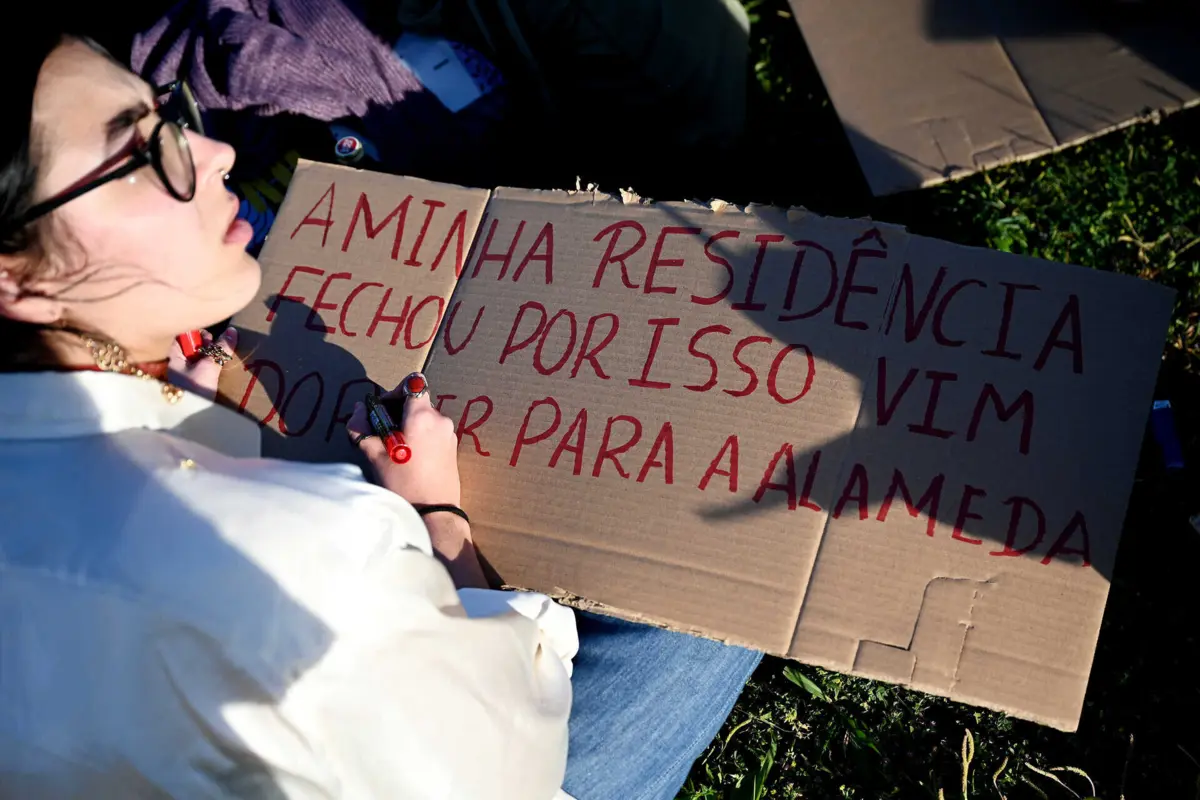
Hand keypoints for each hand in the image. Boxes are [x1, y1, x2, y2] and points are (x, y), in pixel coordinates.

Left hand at [168, 327, 236, 401]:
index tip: (210, 342)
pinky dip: (210, 368)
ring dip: (210, 359)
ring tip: (217, 367)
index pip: (185, 333)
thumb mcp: (209, 367)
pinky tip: (216, 374)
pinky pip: (202, 368)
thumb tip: (233, 331)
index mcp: (173, 353)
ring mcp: (182, 372)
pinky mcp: (191, 382)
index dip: (199, 334)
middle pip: (193, 344)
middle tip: (214, 357)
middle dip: (207, 347)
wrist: (186, 418)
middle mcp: (175, 360)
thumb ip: (221, 349)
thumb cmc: (192, 390)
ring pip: (199, 356)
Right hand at [346, 383, 460, 506]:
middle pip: (416, 401)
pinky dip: (419, 436)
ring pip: (424, 418)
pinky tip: (409, 458)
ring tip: (395, 450)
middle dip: (397, 412)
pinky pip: (432, 431)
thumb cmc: (404, 484)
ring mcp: (449, 433)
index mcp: (422, 416)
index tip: (383, 409)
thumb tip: (358, 410)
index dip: (395, 390)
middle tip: (382, 433)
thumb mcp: (376, 456)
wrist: (434, 512)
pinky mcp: (452, 447)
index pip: (413, 382)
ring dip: (407, 426)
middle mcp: (440, 419)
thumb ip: (363, 428)